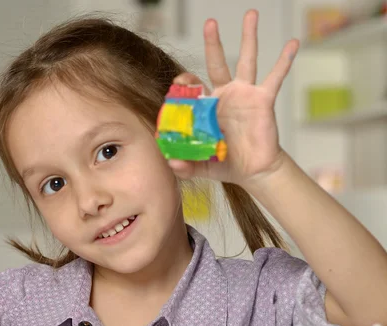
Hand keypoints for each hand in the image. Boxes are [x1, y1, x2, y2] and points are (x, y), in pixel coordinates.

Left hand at [168, 10, 298, 189]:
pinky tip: (293, 43)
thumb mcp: (200, 165)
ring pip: (247, 59)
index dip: (185, 83)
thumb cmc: (225, 163)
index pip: (193, 85)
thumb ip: (184, 165)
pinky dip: (285, 60)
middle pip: (217, 62)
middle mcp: (225, 94)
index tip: (178, 84)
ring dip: (249, 36)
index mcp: (207, 106)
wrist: (253, 171)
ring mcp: (245, 94)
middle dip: (213, 42)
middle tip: (210, 22)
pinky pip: (275, 76)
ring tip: (251, 14)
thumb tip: (171, 163)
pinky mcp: (263, 100)